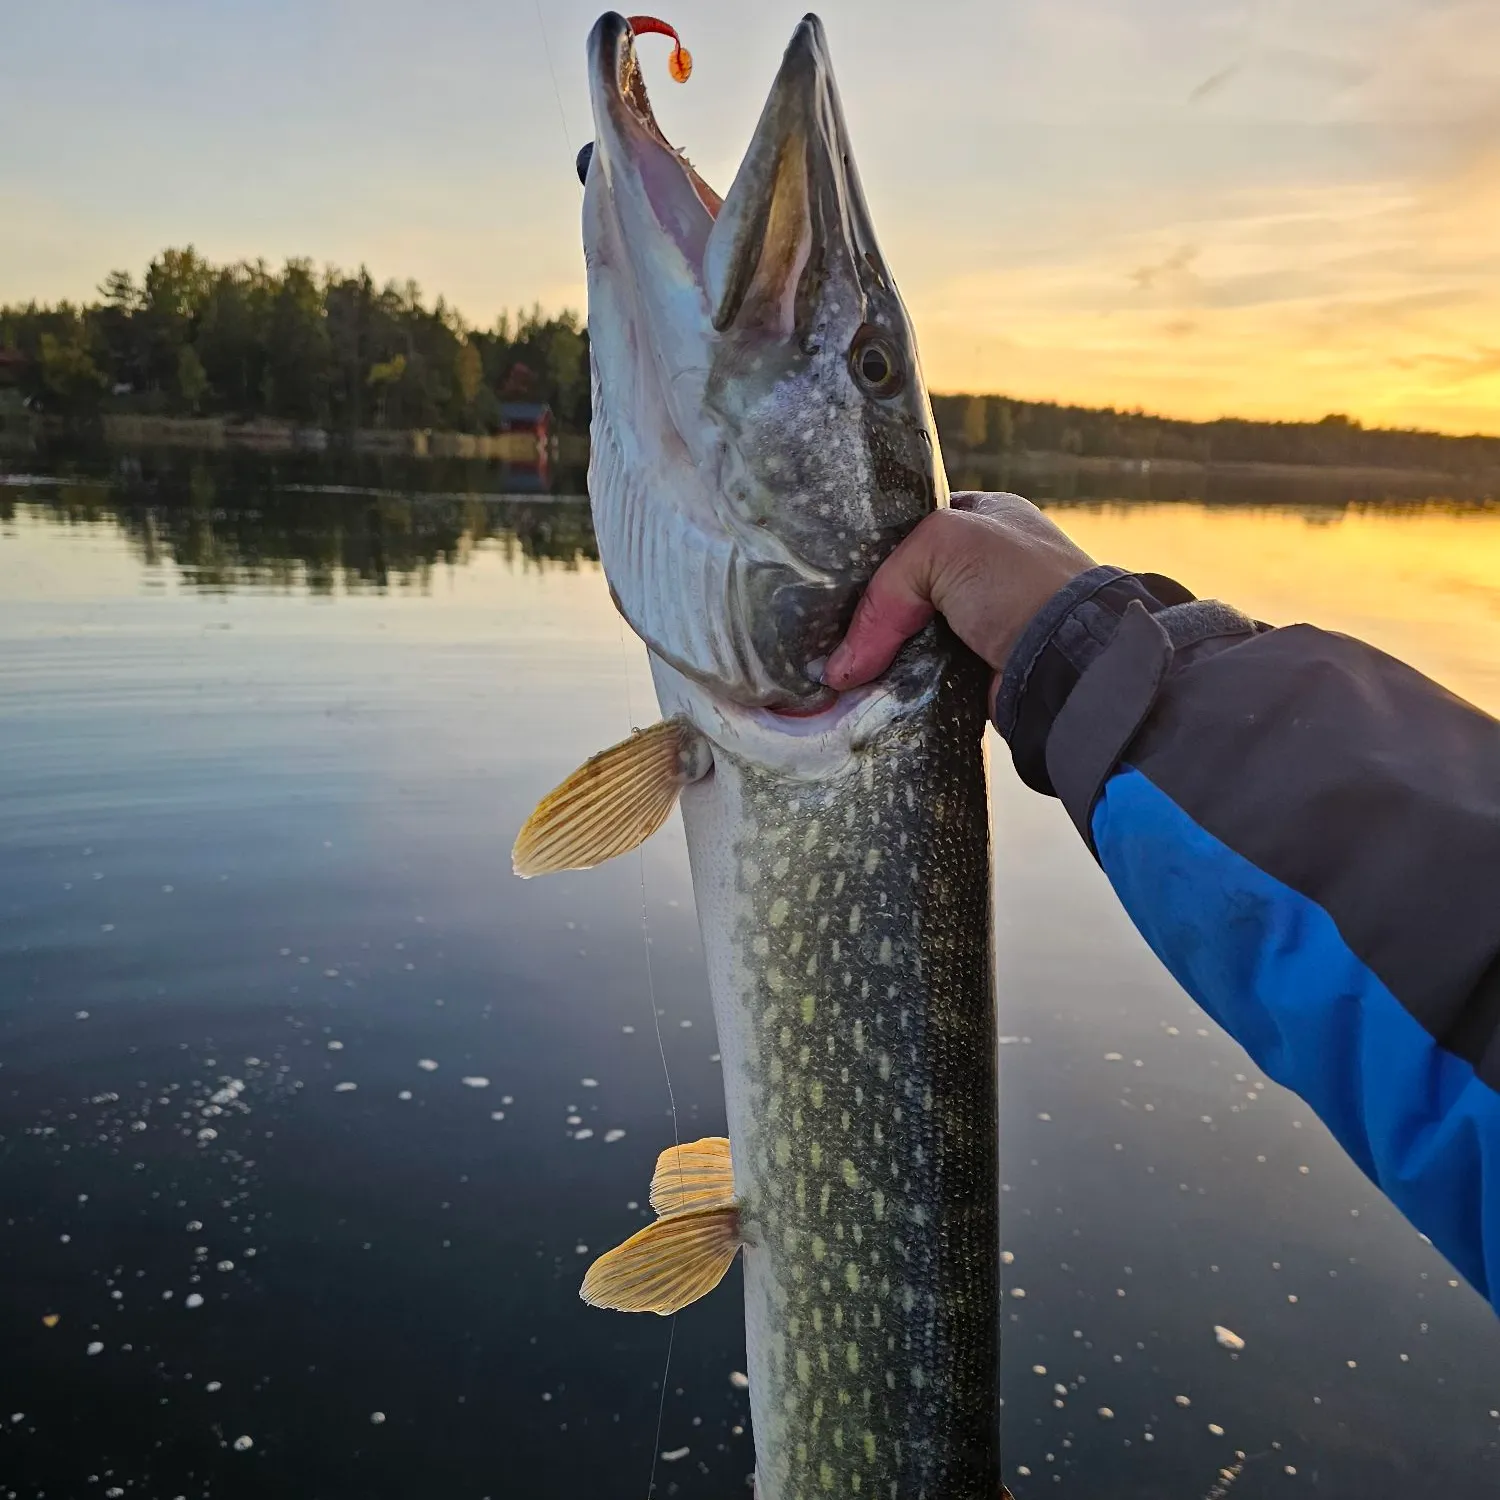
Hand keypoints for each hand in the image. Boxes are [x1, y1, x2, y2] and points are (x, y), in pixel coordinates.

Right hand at [822, 492, 1095, 690]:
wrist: (1070, 660)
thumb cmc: (1017, 581)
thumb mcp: (943, 546)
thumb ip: (884, 592)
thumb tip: (840, 669)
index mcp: (987, 518)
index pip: (915, 527)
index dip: (876, 547)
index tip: (833, 573)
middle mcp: (986, 568)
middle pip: (907, 587)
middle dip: (871, 609)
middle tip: (823, 625)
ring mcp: (981, 622)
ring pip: (909, 636)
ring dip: (879, 653)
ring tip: (835, 667)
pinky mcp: (976, 671)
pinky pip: (922, 675)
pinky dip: (897, 684)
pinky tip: (864, 689)